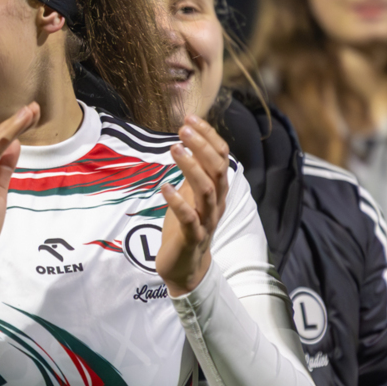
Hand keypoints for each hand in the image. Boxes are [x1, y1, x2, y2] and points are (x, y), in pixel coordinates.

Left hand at [156, 115, 230, 295]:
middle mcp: (216, 203)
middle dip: (202, 146)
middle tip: (183, 128)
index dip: (209, 136)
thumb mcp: (191, 195)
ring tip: (175, 149)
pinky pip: (189, 218)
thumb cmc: (187, 227)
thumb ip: (193, 172)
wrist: (186, 268)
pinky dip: (178, 202)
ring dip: (191, 168)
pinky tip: (165, 187)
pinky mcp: (192, 237)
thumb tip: (188, 142)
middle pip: (217, 170)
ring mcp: (206, 221)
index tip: (190, 118)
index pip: (221, 157)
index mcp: (217, 190)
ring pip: (207, 191)